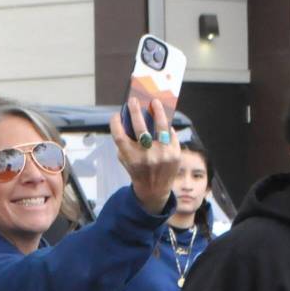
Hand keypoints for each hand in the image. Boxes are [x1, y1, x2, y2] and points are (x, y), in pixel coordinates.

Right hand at [111, 97, 180, 214]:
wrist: (155, 190)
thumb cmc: (138, 171)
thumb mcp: (126, 160)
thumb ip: (125, 144)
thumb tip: (129, 121)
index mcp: (130, 158)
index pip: (119, 136)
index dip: (115, 124)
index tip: (115, 115)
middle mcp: (145, 156)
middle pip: (139, 128)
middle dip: (135, 111)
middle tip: (133, 101)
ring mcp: (162, 154)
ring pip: (161, 127)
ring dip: (158, 112)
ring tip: (155, 102)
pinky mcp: (174, 154)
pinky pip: (171, 135)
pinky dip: (167, 127)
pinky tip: (165, 121)